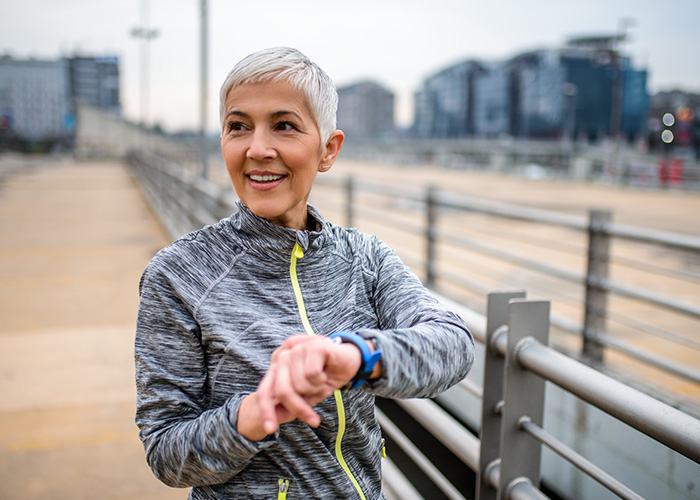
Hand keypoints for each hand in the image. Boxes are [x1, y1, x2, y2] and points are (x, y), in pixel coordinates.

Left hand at [237, 335, 361, 440]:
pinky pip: (312, 374)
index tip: (271, 430)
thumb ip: (290, 403)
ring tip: (322, 383)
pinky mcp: (312, 346)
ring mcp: (297, 348)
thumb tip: (273, 422)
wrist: (351, 359)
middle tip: (314, 420)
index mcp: (277, 364)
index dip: (266, 412)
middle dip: (299, 408)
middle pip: (282, 391)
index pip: (265, 391)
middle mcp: (283, 354)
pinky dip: (321, 380)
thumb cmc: (326, 375)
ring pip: (299, 385)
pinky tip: (326, 373)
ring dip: (315, 390)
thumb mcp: (306, 394)